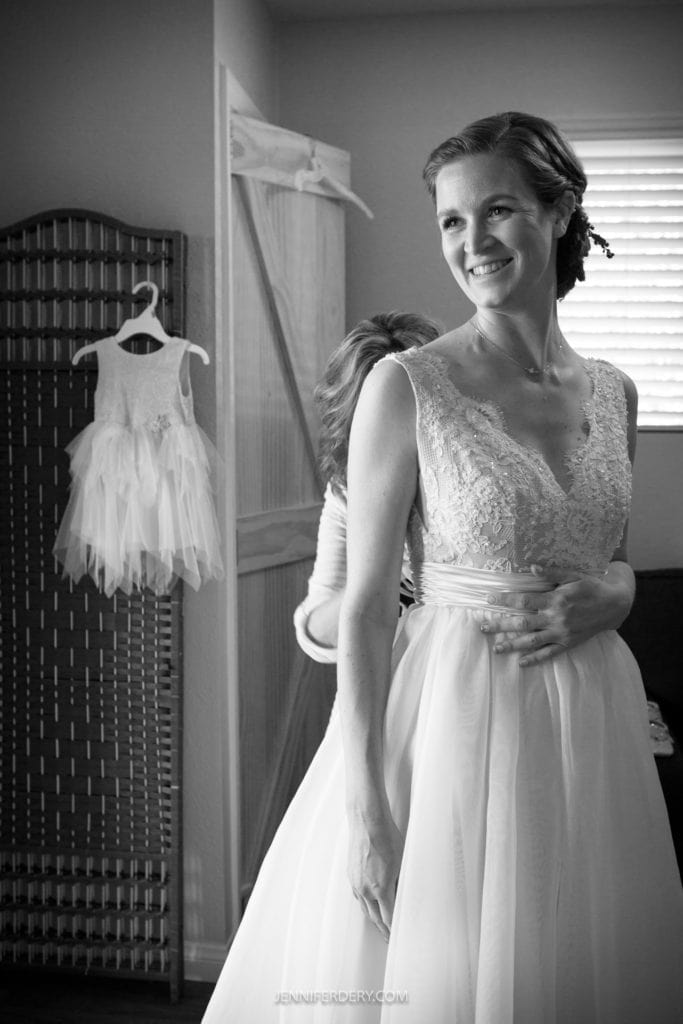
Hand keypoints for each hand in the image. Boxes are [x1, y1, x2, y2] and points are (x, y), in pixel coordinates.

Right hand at [347, 809, 403, 941]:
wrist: (368, 822)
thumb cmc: (388, 838)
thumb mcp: (401, 864)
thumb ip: (400, 884)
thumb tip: (403, 898)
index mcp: (381, 888)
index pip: (388, 918)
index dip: (393, 929)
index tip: (398, 936)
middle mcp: (366, 889)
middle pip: (375, 917)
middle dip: (383, 929)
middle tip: (389, 938)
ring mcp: (356, 882)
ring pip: (365, 908)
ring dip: (373, 918)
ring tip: (380, 926)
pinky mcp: (351, 874)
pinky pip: (358, 896)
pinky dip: (364, 904)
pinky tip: (368, 906)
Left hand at [476, 565, 631, 666]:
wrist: (615, 605)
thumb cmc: (592, 586)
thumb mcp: (573, 575)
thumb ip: (552, 573)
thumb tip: (531, 568)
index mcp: (555, 600)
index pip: (524, 600)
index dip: (505, 600)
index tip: (488, 599)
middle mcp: (556, 619)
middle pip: (522, 623)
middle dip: (501, 625)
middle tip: (482, 627)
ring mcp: (562, 633)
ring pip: (532, 641)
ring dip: (512, 645)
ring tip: (496, 648)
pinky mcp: (568, 643)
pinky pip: (549, 654)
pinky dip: (534, 659)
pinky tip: (521, 663)